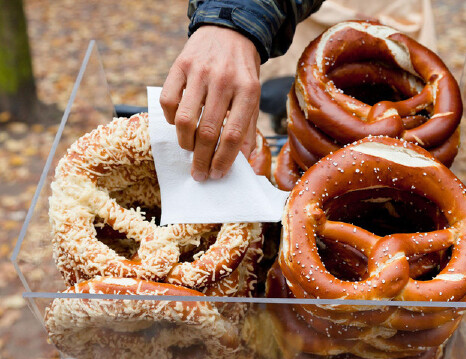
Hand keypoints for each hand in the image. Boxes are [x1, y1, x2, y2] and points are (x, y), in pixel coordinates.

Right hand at [160, 25, 260, 180]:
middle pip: (207, 132)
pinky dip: (170, 119)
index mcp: (247, 91)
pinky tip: (178, 123)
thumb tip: (242, 162)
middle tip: (199, 174)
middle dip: (201, 160)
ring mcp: (199, 72)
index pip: (233, 135)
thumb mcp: (253, 98)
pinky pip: (168, 102)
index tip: (216, 175)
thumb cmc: (242, 74)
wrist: (229, 33)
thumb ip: (248, 129)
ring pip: (184, 120)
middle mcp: (223, 81)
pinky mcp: (179, 65)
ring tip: (190, 150)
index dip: (223, 160)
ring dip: (185, 143)